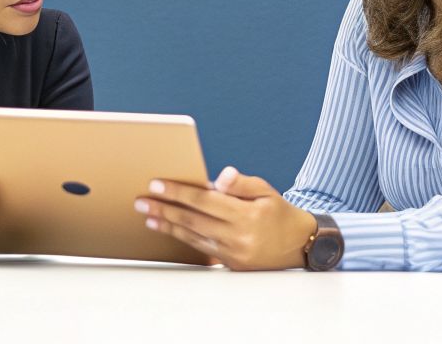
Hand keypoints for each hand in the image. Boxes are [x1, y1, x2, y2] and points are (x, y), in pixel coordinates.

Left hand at [136, 166, 315, 270]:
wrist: (301, 245)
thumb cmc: (279, 212)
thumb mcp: (266, 190)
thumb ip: (240, 183)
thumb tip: (220, 177)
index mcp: (245, 215)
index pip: (204, 200)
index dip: (178, 192)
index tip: (156, 184)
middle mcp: (238, 237)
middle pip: (193, 220)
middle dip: (164, 209)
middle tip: (141, 201)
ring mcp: (234, 253)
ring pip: (193, 237)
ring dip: (168, 225)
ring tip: (148, 215)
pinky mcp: (231, 264)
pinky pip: (202, 248)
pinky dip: (182, 238)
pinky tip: (169, 230)